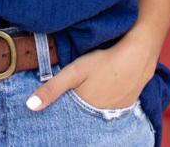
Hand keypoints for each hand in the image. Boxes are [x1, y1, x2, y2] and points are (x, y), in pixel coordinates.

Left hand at [23, 36, 153, 111]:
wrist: (139, 55)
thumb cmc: (104, 61)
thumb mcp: (75, 71)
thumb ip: (53, 88)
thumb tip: (30, 106)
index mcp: (86, 110)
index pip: (69, 115)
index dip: (62, 108)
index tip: (58, 101)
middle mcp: (101, 115)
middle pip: (83, 113)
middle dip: (76, 106)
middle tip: (76, 89)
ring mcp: (116, 111)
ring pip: (97, 110)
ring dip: (92, 103)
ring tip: (90, 88)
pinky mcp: (127, 104)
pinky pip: (111, 107)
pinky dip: (105, 100)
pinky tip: (104, 88)